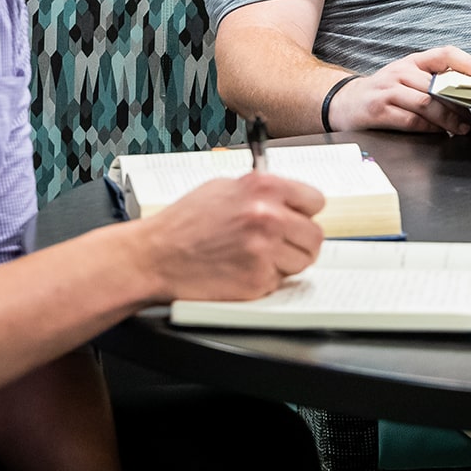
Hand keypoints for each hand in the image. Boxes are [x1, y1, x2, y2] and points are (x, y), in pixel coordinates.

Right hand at [132, 173, 324, 301]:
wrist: (155, 256)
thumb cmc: (183, 223)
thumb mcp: (223, 188)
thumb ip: (260, 192)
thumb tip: (288, 199)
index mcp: (263, 187)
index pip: (315, 201)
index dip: (304, 213)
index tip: (296, 219)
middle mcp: (268, 216)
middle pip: (315, 236)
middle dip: (299, 242)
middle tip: (279, 245)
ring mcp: (264, 250)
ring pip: (302, 262)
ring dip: (285, 264)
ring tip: (256, 258)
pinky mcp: (257, 280)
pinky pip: (279, 282)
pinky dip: (264, 280)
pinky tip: (241, 270)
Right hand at [330, 46, 470, 135]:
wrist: (345, 102)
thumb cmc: (384, 92)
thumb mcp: (407, 78)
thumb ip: (433, 83)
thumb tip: (468, 97)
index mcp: (412, 61)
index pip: (444, 54)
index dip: (467, 63)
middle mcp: (400, 72)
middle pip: (438, 85)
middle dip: (460, 105)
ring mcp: (388, 91)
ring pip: (426, 103)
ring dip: (448, 119)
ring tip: (459, 129)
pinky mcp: (378, 111)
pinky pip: (411, 120)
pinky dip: (429, 128)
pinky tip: (438, 133)